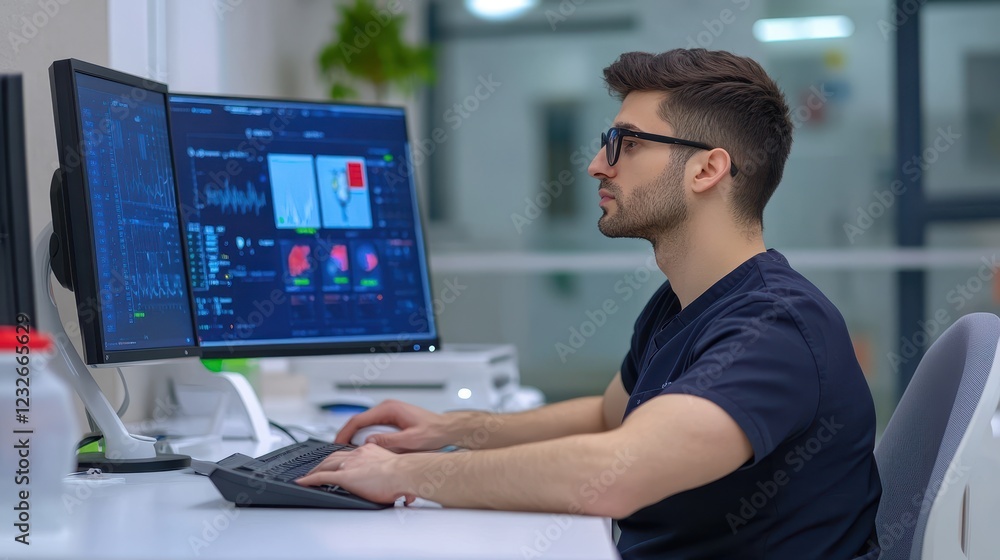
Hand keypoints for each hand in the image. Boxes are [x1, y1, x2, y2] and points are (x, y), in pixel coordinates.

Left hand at [296, 443, 412, 504]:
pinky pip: (321, 477)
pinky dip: (309, 479)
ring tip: (307, 476)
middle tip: (315, 469)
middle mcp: (357, 455)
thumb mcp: (396, 471)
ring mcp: (349, 464)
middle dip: (322, 463)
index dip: (340, 458)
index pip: (348, 453)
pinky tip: (302, 482)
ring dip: (314, 471)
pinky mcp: (344, 476)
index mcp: (369, 451)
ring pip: (325, 465)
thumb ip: (394, 479)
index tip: (337, 463)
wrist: (404, 473)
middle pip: (333, 457)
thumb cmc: (405, 474)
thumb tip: (404, 496)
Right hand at [334, 399, 456, 451]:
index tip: (337, 443)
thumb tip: (369, 442)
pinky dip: (366, 436)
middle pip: (359, 421)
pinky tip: (364, 448)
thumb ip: (390, 441)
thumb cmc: (434, 432)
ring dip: (356, 437)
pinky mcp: (392, 419)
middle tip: (340, 451)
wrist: (447, 429)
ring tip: (350, 452)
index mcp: (390, 409)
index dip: (345, 432)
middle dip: (347, 435)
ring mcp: (389, 412)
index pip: (359, 419)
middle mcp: (388, 408)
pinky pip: (374, 427)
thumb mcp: (412, 439)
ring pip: (365, 424)